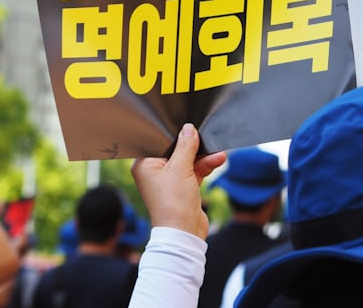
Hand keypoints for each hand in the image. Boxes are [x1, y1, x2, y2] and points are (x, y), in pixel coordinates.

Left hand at [131, 123, 226, 239]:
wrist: (184, 233)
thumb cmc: (174, 203)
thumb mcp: (181, 168)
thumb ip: (186, 146)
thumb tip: (188, 129)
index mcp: (144, 165)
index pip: (159, 143)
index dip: (174, 136)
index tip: (188, 128)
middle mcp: (154, 172)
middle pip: (175, 151)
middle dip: (193, 146)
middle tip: (204, 137)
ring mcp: (169, 181)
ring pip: (187, 161)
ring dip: (203, 157)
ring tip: (218, 151)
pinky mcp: (182, 188)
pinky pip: (193, 171)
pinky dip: (205, 166)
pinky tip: (218, 159)